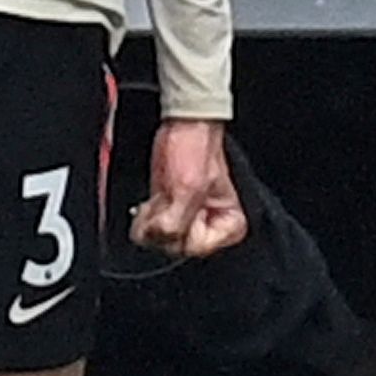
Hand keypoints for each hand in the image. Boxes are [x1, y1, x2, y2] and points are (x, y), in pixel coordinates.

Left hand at [129, 119, 247, 261]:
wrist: (182, 126)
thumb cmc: (194, 149)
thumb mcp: (186, 189)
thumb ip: (174, 223)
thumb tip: (157, 239)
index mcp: (229, 226)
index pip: (194, 248)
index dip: (178, 228)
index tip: (177, 204)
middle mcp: (212, 229)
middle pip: (175, 247)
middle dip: (162, 222)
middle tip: (166, 197)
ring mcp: (190, 223)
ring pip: (160, 240)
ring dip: (151, 219)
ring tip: (160, 195)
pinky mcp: (172, 216)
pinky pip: (151, 231)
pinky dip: (145, 217)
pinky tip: (153, 200)